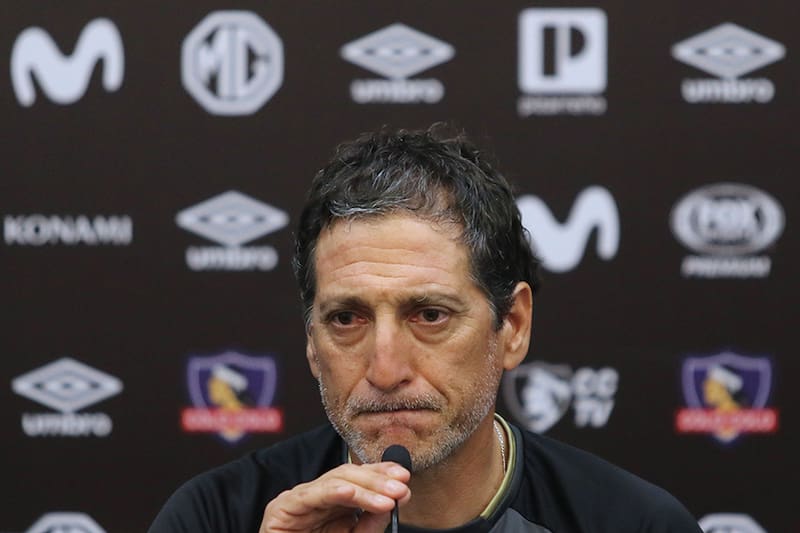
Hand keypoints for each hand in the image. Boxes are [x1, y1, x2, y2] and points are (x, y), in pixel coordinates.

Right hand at [260, 461, 410, 532]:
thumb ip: (369, 525)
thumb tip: (391, 504)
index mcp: (332, 502)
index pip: (359, 478)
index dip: (381, 473)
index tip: (404, 478)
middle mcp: (317, 495)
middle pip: (349, 475)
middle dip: (378, 480)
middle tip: (401, 488)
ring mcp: (300, 498)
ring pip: (335, 481)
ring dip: (365, 488)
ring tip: (386, 498)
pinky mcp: (283, 507)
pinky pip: (311, 495)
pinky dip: (332, 492)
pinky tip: (351, 492)